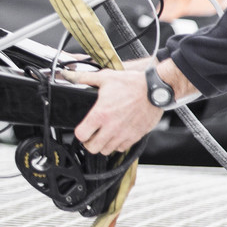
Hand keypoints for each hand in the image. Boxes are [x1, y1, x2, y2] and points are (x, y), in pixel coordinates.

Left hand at [61, 57, 188, 152]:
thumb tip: (70, 75)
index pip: (81, 135)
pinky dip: (117, 144)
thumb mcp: (106, 77)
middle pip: (92, 148)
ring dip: (103, 144)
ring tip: (103, 135)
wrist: (156, 90)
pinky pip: (122, 148)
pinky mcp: (136, 136)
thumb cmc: (133, 84)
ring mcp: (124, 134)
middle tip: (91, 135)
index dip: (79, 133)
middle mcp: (112, 127)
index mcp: (101, 114)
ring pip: (106, 150)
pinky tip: (116, 135)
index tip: (82, 129)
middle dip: (89, 142)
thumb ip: (85, 78)